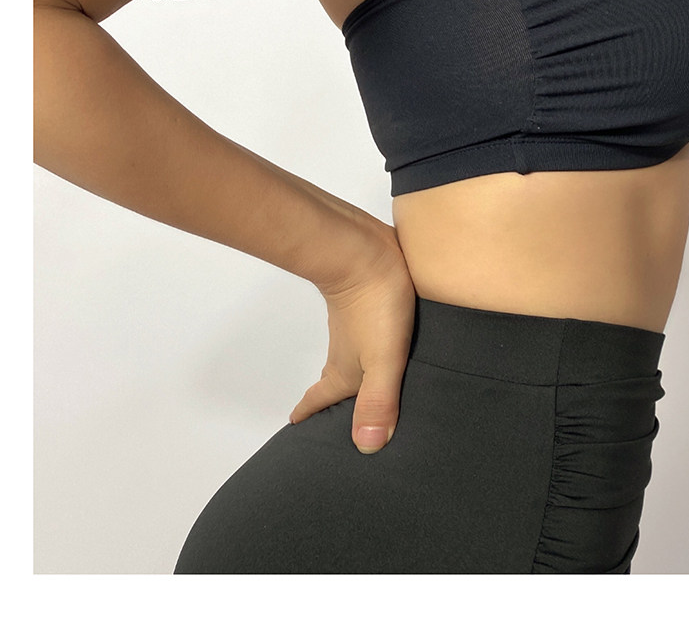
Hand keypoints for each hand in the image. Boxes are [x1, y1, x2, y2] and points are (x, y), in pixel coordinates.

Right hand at [288, 228, 416, 453]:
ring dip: (348, 371)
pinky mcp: (368, 302)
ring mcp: (354, 324)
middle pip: (332, 379)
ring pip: (348, 355)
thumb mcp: (383, 360)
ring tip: (356, 383)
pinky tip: (381, 340)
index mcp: (346, 369)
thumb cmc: (375, 306)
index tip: (294, 424)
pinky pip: (363, 332)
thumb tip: (367, 448)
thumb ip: (378, 401)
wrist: (367, 251)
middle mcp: (347, 349)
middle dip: (329, 397)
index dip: (309, 412)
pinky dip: (366, 345)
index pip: (322, 397)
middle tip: (326, 413)